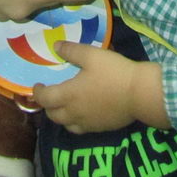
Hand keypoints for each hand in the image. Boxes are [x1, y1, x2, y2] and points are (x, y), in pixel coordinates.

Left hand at [33, 44, 167, 132]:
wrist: (139, 93)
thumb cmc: (113, 72)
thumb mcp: (91, 55)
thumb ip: (71, 51)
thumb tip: (55, 47)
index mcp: (68, 94)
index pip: (45, 98)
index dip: (38, 92)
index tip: (38, 86)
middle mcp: (74, 112)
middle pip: (52, 115)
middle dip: (47, 105)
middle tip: (50, 95)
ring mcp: (87, 122)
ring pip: (65, 124)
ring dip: (60, 115)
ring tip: (63, 105)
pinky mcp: (99, 128)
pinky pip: (80, 128)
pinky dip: (74, 122)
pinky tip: (82, 113)